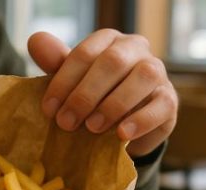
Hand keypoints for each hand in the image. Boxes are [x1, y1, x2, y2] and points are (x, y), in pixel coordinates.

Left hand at [28, 30, 176, 156]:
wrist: (122, 129)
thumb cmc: (93, 100)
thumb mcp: (72, 83)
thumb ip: (56, 63)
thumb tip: (35, 40)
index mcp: (108, 41)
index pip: (86, 53)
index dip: (64, 81)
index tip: (49, 109)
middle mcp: (136, 49)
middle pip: (113, 62)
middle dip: (85, 94)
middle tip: (66, 123)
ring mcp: (157, 73)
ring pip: (142, 77)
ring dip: (114, 104)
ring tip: (92, 127)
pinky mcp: (169, 99)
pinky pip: (161, 105)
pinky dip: (141, 120)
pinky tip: (121, 134)